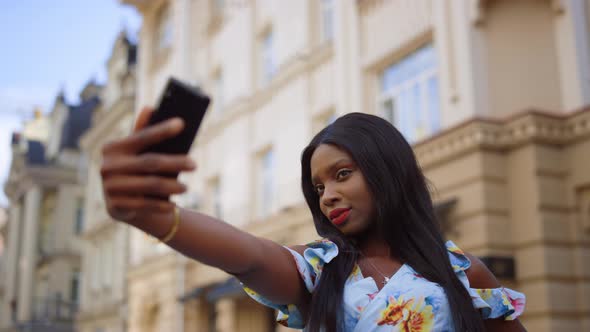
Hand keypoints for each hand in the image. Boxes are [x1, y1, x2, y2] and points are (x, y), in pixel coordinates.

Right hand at [100, 107, 195, 224]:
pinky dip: (161, 205)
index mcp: (113, 148)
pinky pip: (144, 205)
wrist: (124, 206)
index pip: (142, 136)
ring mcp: (109, 187)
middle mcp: (107, 166)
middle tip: (194, 164)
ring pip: (150, 184)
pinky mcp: (115, 207)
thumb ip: (143, 132)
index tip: (182, 124)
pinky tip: (174, 205)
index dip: (162, 130)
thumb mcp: (138, 153)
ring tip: (186, 187)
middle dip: (175, 163)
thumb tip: (150, 108)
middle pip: (150, 162)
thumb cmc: (137, 172)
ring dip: (172, 186)